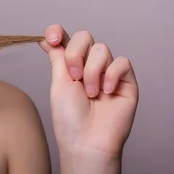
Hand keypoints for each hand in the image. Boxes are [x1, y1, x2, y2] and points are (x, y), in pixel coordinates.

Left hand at [38, 25, 138, 158]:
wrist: (87, 141)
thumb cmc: (69, 118)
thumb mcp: (58, 83)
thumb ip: (57, 58)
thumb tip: (47, 39)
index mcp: (71, 65)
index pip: (66, 37)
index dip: (57, 32)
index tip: (51, 38)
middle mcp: (89, 65)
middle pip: (85, 37)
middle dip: (75, 53)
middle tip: (73, 77)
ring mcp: (108, 72)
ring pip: (102, 49)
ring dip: (92, 71)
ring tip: (90, 93)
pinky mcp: (127, 81)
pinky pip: (122, 63)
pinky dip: (111, 75)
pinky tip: (106, 92)